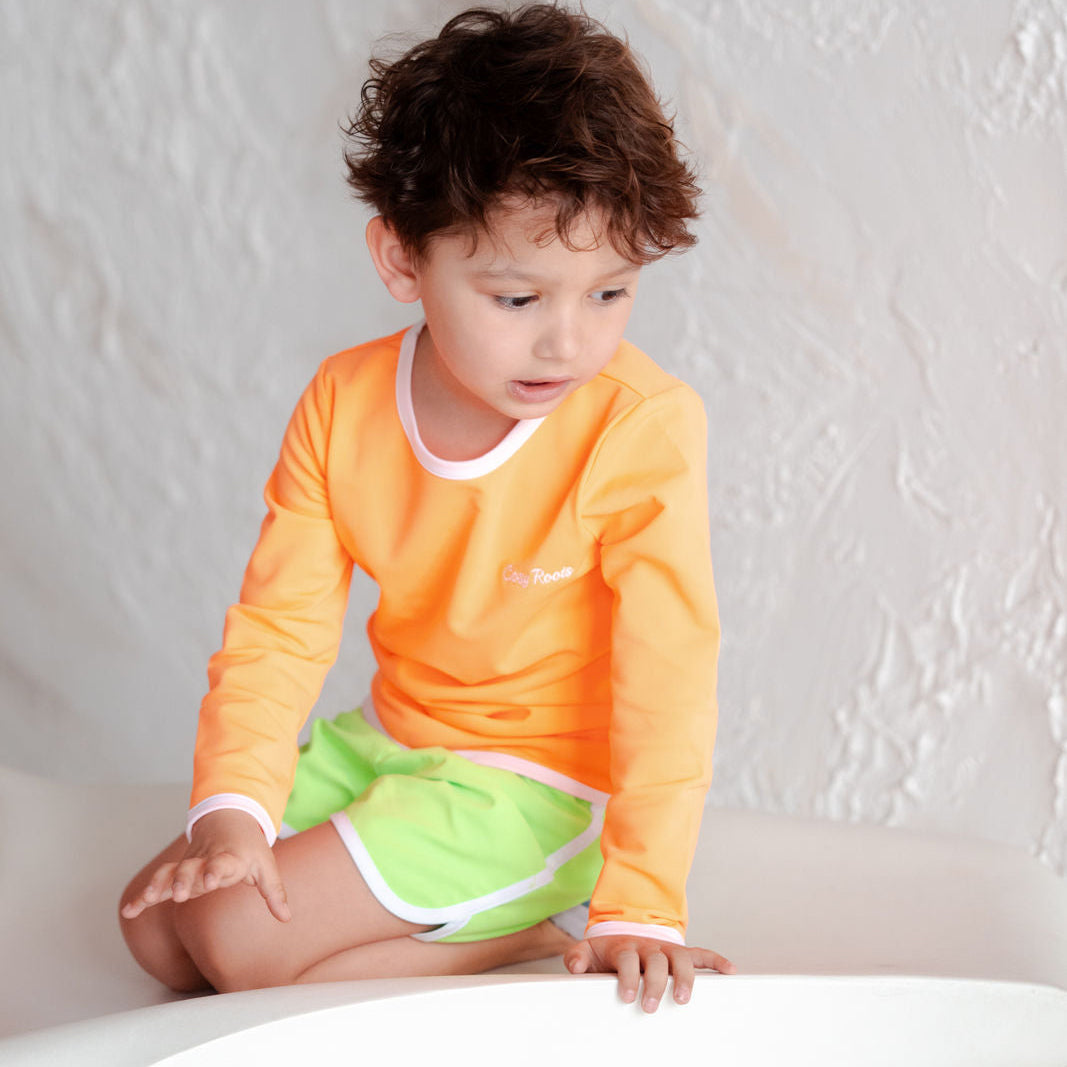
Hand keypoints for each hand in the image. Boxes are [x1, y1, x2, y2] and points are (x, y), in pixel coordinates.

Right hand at [119, 808, 290, 922]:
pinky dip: (144, 895)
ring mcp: (189, 864)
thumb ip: (273, 892)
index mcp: (229, 857)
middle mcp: (205, 860)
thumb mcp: (266, 866)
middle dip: (184, 880)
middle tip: (179, 894)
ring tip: (150, 899)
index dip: (216, 870)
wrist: (229, 819)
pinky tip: (130, 911)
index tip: (212, 879)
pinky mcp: (178, 871)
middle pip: (191, 868)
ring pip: (171, 872)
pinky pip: (158, 882)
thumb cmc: (249, 848)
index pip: (222, 863)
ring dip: (160, 885)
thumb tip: (286, 918)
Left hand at [564, 934, 734, 1012]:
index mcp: (625, 948)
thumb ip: (579, 957)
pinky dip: (717, 961)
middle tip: (651, 1005)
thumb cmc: (608, 952)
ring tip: (684, 998)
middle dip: (655, 983)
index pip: (628, 961)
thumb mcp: (588, 951)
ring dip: (685, 977)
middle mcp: (648, 948)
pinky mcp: (681, 953)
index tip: (628, 996)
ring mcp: (667, 950)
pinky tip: (730, 971)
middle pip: (656, 962)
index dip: (628, 977)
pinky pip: (702, 954)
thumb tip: (574, 966)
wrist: (624, 932)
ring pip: (681, 959)